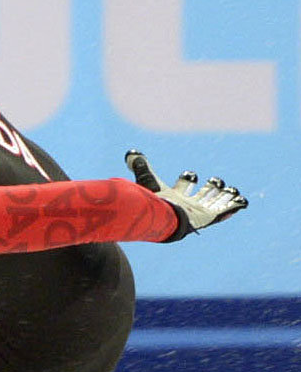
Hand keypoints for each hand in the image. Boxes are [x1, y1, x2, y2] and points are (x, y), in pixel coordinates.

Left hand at [125, 150, 247, 238]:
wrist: (163, 218)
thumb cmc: (156, 201)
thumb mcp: (149, 180)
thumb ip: (141, 166)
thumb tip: (130, 153)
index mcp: (174, 196)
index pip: (184, 186)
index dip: (188, 179)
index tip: (190, 175)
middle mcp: (187, 205)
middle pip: (202, 195)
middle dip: (210, 188)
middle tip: (214, 182)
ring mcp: (199, 212)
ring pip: (215, 203)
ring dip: (223, 196)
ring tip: (230, 191)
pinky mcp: (209, 217)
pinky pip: (226, 212)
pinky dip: (235, 205)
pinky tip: (241, 201)